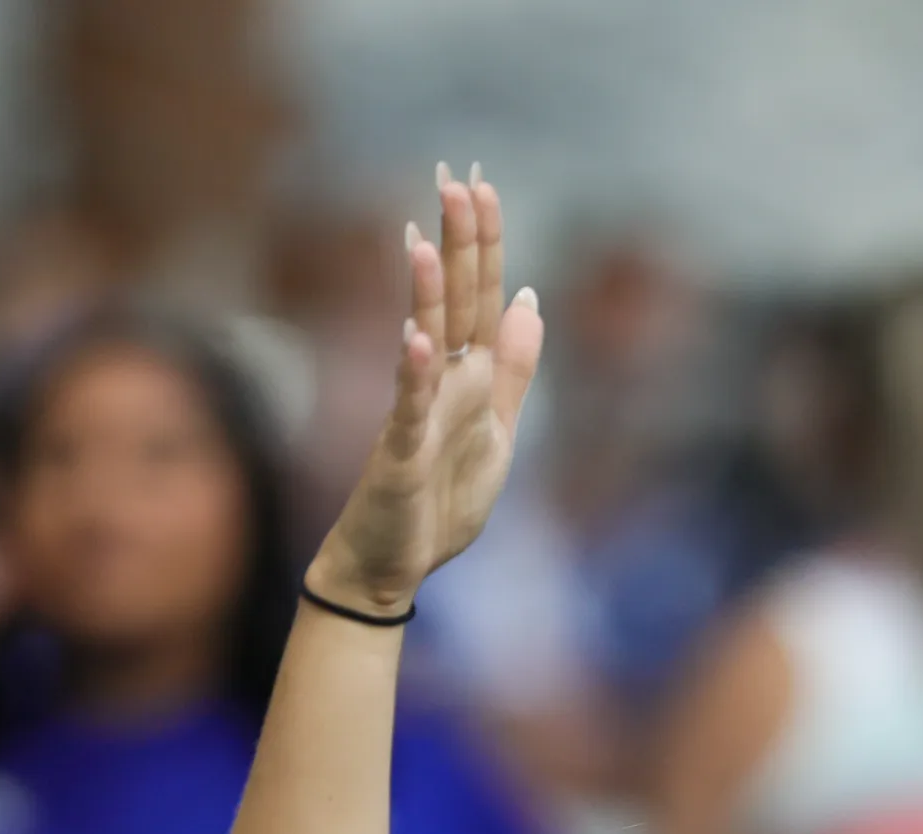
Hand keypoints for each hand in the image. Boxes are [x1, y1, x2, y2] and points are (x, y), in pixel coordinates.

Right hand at [306, 166, 545, 615]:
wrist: (393, 565)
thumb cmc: (439, 498)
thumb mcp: (497, 429)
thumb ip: (512, 368)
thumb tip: (529, 298)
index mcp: (469, 377)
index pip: (481, 297)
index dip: (485, 244)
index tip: (482, 185)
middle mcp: (440, 383)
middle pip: (455, 303)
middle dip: (457, 244)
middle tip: (452, 180)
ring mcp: (417, 415)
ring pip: (425, 343)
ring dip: (427, 292)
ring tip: (425, 236)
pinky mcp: (400, 455)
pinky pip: (408, 408)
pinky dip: (414, 373)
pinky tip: (417, 337)